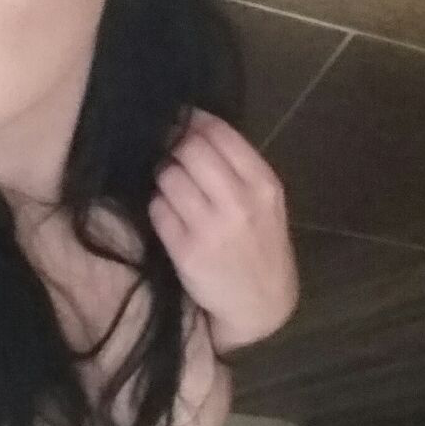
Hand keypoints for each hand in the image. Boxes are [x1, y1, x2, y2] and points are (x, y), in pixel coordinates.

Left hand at [148, 108, 299, 353]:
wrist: (261, 303)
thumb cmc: (261, 245)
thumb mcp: (266, 202)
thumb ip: (236, 165)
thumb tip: (191, 123)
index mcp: (262, 184)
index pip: (218, 133)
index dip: (192, 122)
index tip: (182, 125)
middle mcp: (238, 202)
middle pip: (188, 149)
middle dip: (175, 149)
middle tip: (173, 158)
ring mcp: (211, 228)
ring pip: (168, 177)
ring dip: (164, 179)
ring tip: (174, 192)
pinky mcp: (186, 251)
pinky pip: (157, 210)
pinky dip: (159, 208)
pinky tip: (171, 218)